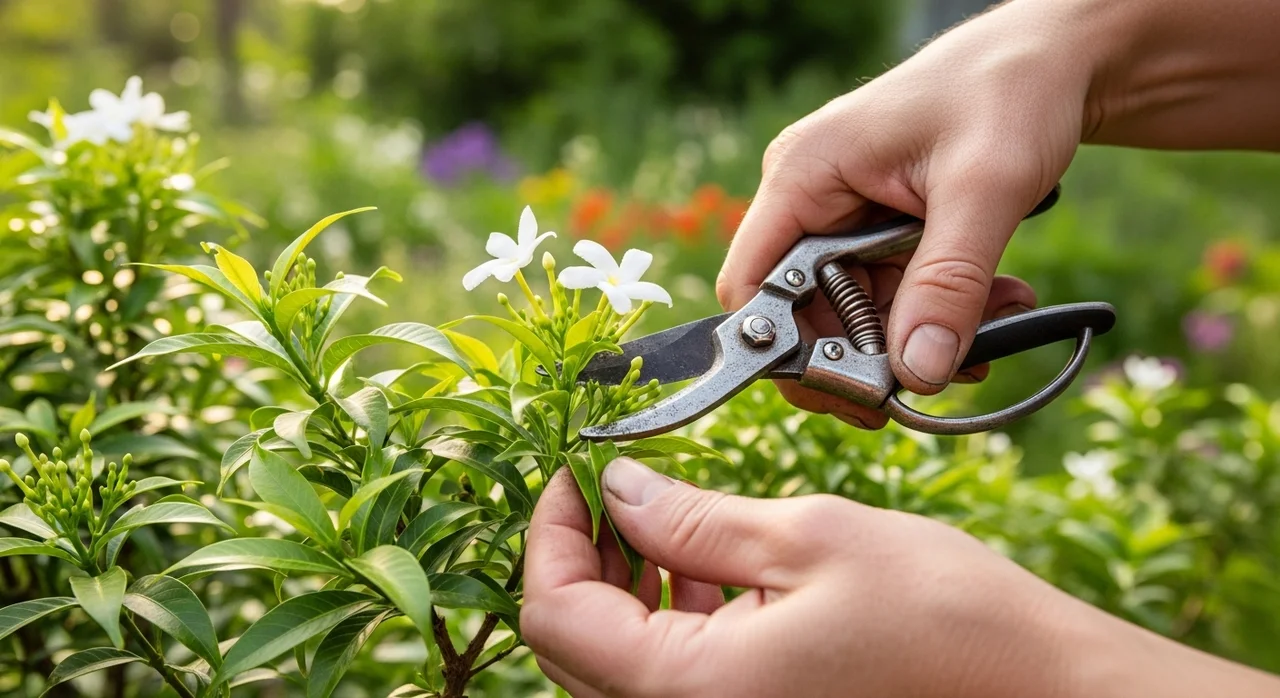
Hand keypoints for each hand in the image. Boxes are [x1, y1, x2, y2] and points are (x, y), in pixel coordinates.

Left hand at [521, 459, 1279, 696]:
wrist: (1044, 691)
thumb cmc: (946, 621)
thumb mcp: (811, 539)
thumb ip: (695, 517)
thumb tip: (620, 487)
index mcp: (690, 688)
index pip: (555, 612)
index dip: (549, 530)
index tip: (573, 468)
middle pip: (575, 644)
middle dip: (581, 555)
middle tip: (610, 484)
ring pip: (619, 662)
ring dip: (622, 584)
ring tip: (660, 514)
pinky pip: (675, 675)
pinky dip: (669, 615)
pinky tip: (706, 561)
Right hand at [716, 0, 1097, 426]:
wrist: (1054, 59)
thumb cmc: (1010, 92)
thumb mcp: (984, 190)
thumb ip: (947, 285)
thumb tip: (918, 376)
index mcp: (802, 175)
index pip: (751, 287)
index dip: (786, 351)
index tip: (853, 392)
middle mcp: (808, 198)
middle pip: (803, 314)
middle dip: (872, 352)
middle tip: (942, 371)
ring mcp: (840, 215)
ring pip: (853, 314)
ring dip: (920, 333)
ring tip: (998, 319)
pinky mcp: (875, 229)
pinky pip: (889, 296)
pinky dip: (939, 311)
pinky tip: (996, 300)